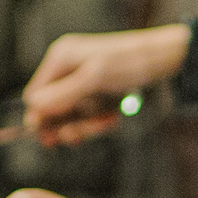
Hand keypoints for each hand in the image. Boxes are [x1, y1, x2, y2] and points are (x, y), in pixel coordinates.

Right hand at [23, 26, 189, 127]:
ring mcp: (82, 82)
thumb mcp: (95, 77)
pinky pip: (89, 114)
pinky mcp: (97, 92)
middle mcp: (67, 69)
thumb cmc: (130, 62)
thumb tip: (33, 107)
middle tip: (78, 137)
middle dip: (67, 124)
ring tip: (106, 122)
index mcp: (61, 59)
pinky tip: (112, 118)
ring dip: (86, 125)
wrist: (164, 59)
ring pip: (72, 115)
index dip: (41, 118)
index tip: (51, 138)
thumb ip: (64, 93)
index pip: (36, 95)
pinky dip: (99, 120)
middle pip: (52, 109)